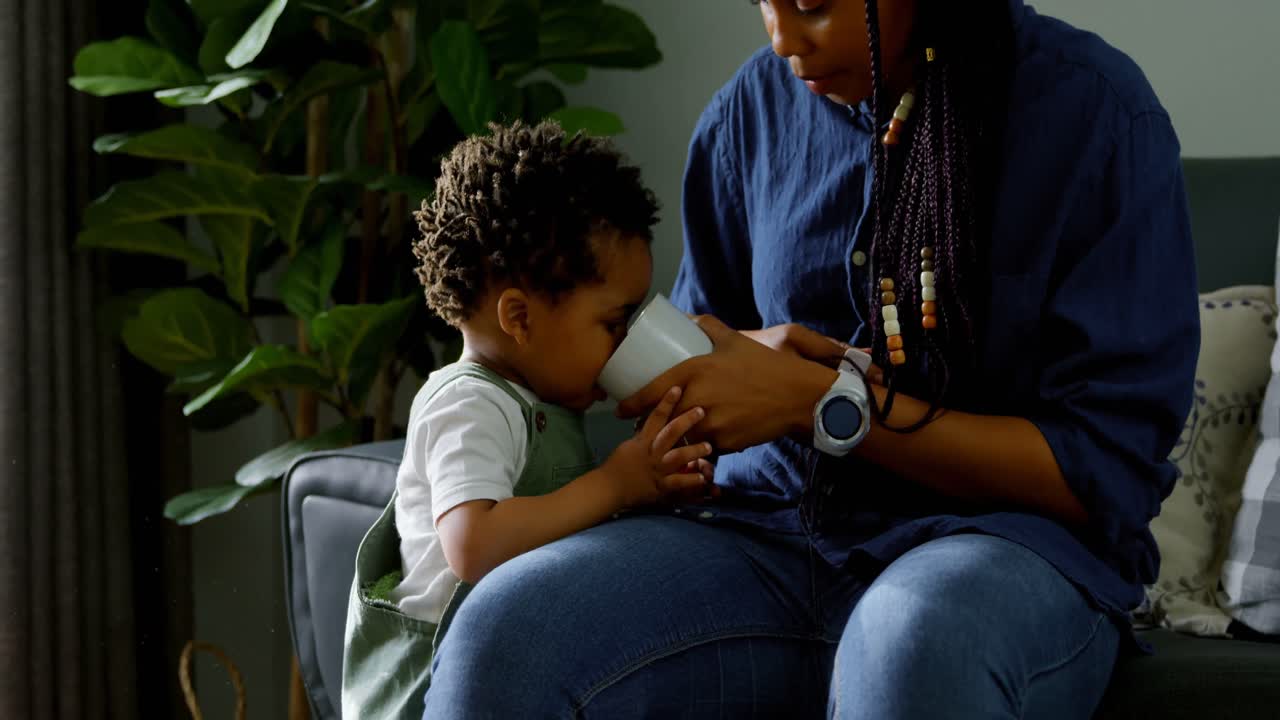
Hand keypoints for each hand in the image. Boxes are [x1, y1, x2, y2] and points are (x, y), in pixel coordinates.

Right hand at [601, 387, 714, 507]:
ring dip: (694, 450)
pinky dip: (691, 480)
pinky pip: (678, 482)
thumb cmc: (617, 466)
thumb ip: (643, 435)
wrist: (608, 489)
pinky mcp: (661, 486)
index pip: (655, 417)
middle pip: (670, 432)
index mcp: (643, 440)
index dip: (666, 402)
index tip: (677, 388)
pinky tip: (703, 477)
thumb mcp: (629, 446)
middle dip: (686, 420)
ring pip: (678, 456)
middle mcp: (652, 452)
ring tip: (709, 447)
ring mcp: (657, 469)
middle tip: (701, 410)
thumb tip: (652, 422)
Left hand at [617, 316, 837, 451]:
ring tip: (667, 438)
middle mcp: (699, 399)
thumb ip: (710, 328)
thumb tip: (691, 319)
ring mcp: (711, 424)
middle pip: (663, 419)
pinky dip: (699, 448)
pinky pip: (703, 449)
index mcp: (696, 371)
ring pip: (680, 437)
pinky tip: (697, 447)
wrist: (797, 396)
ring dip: (674, 439)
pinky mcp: (725, 443)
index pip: (653, 392)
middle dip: (652, 425)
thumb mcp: (735, 341)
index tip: (620, 410)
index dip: (632, 404)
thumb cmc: (766, 366)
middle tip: (644, 425)